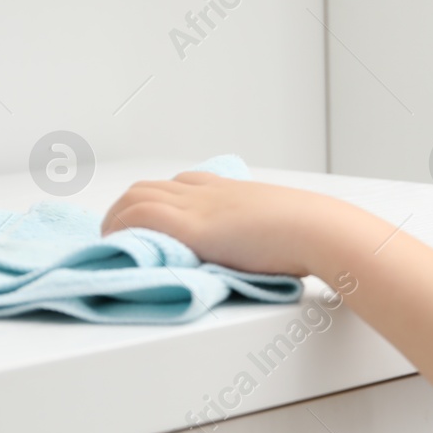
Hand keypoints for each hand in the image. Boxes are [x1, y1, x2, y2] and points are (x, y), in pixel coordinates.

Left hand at [98, 171, 342, 277]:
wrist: (319, 229)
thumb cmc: (315, 232)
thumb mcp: (288, 225)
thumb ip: (272, 231)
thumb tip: (285, 250)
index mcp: (233, 191)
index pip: (184, 183)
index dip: (163, 200)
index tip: (157, 222)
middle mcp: (209, 192)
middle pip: (152, 187)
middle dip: (128, 210)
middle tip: (123, 238)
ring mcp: (198, 206)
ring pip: (136, 196)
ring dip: (116, 220)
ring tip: (113, 248)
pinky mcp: (192, 227)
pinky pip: (139, 216)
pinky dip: (121, 228)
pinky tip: (118, 248)